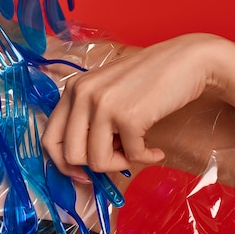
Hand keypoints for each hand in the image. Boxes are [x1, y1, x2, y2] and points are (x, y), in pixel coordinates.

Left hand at [42, 33, 233, 179]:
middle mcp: (81, 95)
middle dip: (94, 166)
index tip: (81, 174)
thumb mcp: (105, 93)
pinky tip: (156, 150)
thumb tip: (81, 163)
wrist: (186, 60)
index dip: (62, 163)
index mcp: (72, 90)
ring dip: (121, 164)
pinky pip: (131, 157)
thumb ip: (89, 119)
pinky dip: (146, 159)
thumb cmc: (147, 80)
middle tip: (117, 161)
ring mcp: (103, 105)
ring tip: (139, 151)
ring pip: (96, 161)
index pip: (49, 138)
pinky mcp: (128, 116)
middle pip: (71, 155)